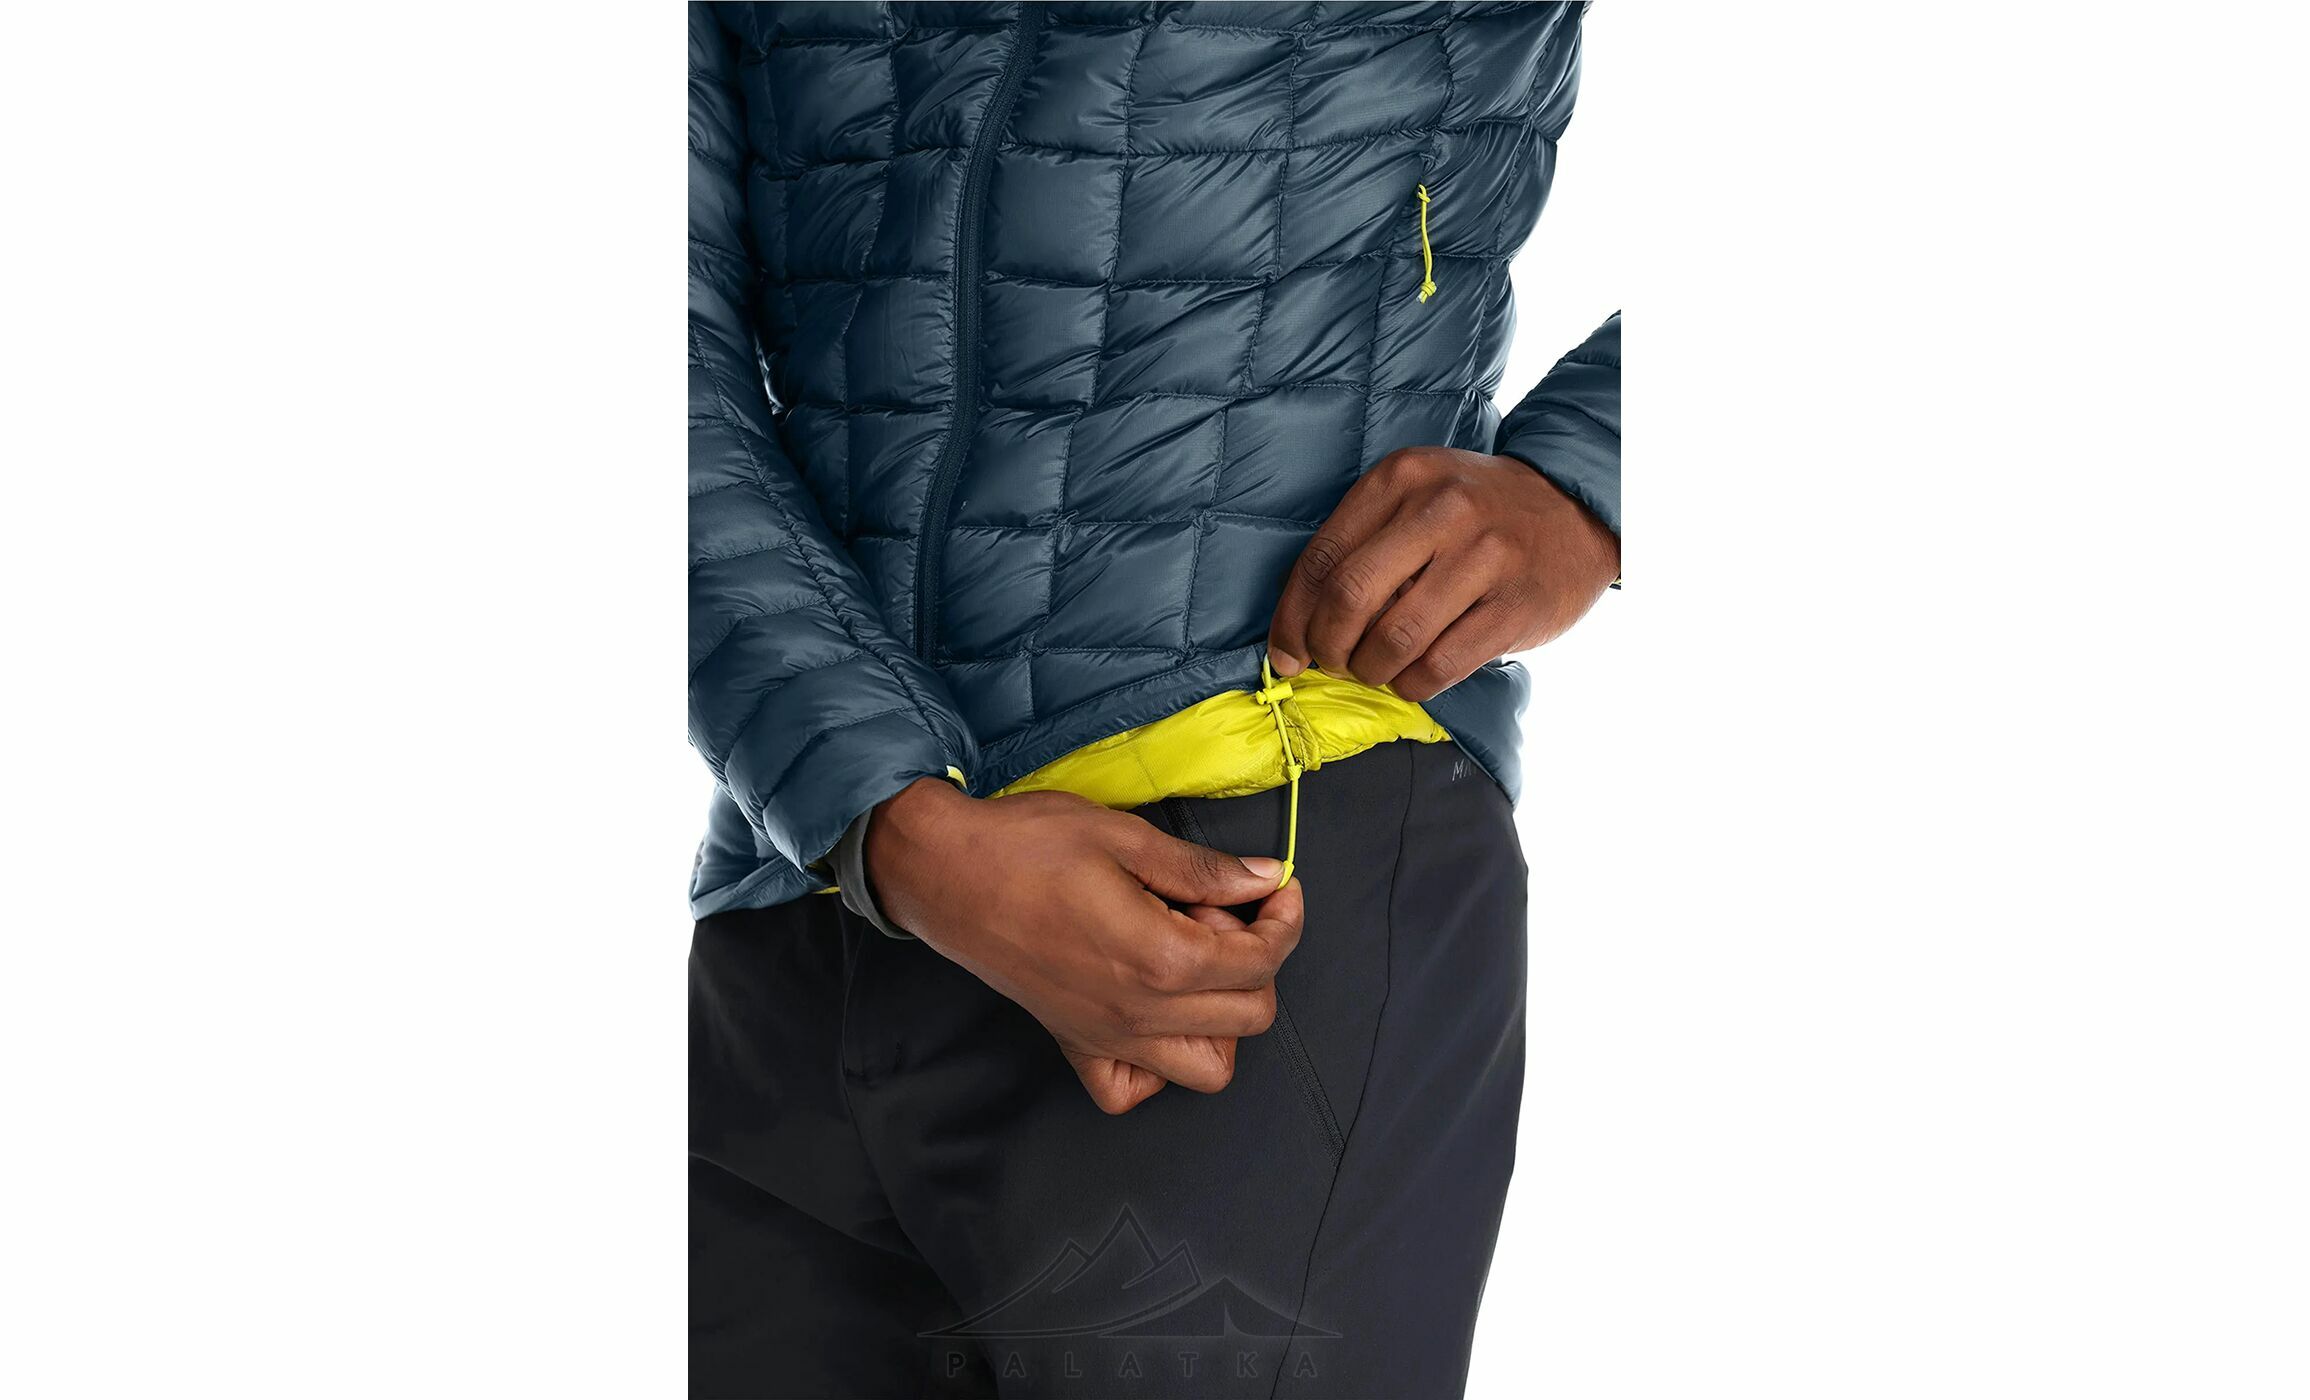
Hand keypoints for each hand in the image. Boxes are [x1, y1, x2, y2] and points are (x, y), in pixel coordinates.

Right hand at [864, 779, 1302, 1113]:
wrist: (945, 874)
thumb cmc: (1027, 846)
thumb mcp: (1125, 838)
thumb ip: (1203, 870)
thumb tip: (1266, 877)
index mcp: (1160, 957)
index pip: (1263, 960)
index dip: (1285, 918)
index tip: (1275, 886)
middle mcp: (1140, 1014)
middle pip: (1252, 1014)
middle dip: (1255, 959)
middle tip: (1211, 909)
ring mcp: (1108, 1038)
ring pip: (1210, 1068)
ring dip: (1221, 1018)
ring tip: (1191, 961)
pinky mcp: (1076, 1044)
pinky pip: (1133, 1089)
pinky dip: (1157, 1064)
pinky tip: (1151, 1010)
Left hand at [1266, 447, 1619, 700]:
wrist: (1578, 510)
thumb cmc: (1478, 513)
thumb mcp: (1418, 496)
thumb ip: (1362, 543)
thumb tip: (1299, 626)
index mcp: (1402, 477)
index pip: (1321, 559)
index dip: (1292, 618)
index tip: (1286, 653)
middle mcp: (1442, 510)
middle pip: (1349, 598)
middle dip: (1326, 647)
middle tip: (1331, 663)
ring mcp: (1484, 557)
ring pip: (1394, 638)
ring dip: (1370, 670)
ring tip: (1374, 670)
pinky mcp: (1515, 606)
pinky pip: (1440, 665)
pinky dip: (1413, 684)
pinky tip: (1413, 677)